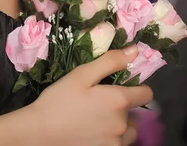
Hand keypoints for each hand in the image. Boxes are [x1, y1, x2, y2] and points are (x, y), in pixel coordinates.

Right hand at [29, 45, 151, 145]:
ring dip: (119, 124)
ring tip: (96, 118)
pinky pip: (118, 143)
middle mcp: (123, 124)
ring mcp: (116, 142)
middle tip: (97, 101)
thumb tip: (135, 50)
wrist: (40, 132)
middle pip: (133, 111)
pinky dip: (110, 137)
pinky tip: (92, 131)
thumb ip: (111, 62)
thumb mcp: (83, 74)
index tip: (120, 85)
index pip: (146, 93)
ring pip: (128, 130)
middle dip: (121, 105)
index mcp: (119, 100)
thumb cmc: (60, 99)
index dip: (137, 86)